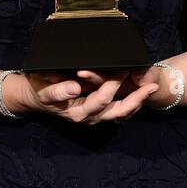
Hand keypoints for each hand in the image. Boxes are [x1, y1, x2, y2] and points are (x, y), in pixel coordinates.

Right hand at [13, 69, 156, 124]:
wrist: (34, 98)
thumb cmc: (39, 90)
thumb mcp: (43, 89)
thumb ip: (58, 90)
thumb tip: (75, 87)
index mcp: (78, 112)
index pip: (102, 99)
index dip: (113, 84)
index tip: (123, 69)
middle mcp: (89, 118)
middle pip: (118, 111)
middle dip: (136, 99)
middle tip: (151, 86)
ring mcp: (94, 117)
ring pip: (121, 113)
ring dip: (137, 101)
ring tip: (151, 88)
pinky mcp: (97, 112)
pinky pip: (117, 110)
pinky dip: (130, 102)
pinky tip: (140, 92)